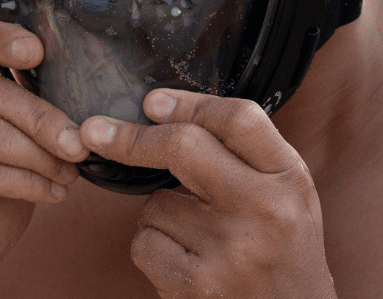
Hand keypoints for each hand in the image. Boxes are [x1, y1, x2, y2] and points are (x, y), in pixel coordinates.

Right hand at [0, 20, 89, 298]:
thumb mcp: (9, 140)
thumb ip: (25, 106)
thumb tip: (83, 82)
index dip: (0, 38)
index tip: (39, 51)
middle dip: (43, 116)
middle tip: (81, 142)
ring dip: (40, 153)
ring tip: (71, 171)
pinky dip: (29, 182)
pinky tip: (55, 194)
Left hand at [79, 90, 336, 298]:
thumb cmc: (285, 248)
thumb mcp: (289, 191)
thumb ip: (246, 152)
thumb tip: (166, 113)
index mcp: (287, 176)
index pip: (237, 119)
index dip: (188, 104)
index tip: (151, 101)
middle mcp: (261, 208)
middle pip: (184, 148)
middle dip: (130, 138)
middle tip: (93, 131)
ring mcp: (229, 250)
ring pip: (155, 203)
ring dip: (158, 211)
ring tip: (193, 232)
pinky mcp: (198, 287)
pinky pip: (144, 244)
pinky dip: (151, 246)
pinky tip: (181, 259)